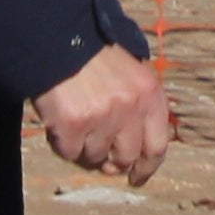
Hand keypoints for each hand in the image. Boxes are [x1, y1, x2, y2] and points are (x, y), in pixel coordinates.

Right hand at [35, 43, 173, 186]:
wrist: (57, 37)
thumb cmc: (92, 56)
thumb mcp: (129, 73)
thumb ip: (138, 106)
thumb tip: (132, 154)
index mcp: (149, 93)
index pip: (157, 145)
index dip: (147, 167)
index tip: (136, 178)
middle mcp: (130, 107)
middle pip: (127, 158)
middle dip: (113, 163)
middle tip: (100, 160)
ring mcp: (102, 117)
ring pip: (95, 158)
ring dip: (84, 148)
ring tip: (75, 124)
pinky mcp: (73, 125)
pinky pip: (69, 153)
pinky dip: (62, 144)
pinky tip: (59, 123)